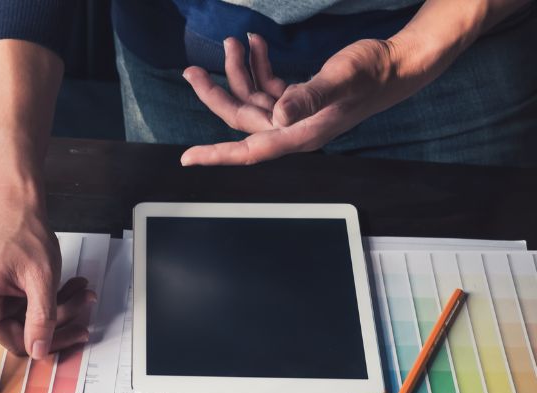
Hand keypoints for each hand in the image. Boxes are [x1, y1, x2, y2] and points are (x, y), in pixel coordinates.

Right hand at [0, 207, 95, 392]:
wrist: (15, 208)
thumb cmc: (22, 232)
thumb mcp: (41, 275)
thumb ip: (41, 317)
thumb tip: (38, 352)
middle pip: (20, 337)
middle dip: (56, 323)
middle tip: (84, 302)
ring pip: (28, 329)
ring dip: (59, 313)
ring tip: (82, 292)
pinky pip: (26, 318)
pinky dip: (51, 307)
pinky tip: (71, 291)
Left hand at [180, 33, 427, 165]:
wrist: (398, 64)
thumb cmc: (373, 73)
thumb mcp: (340, 79)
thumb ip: (309, 97)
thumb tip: (279, 115)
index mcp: (299, 133)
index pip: (249, 149)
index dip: (217, 155)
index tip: (187, 158)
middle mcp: (293, 128)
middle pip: (241, 117)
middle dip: (215, 93)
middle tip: (191, 71)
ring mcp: (295, 113)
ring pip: (252, 98)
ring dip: (238, 71)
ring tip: (231, 42)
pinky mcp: (300, 98)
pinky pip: (268, 86)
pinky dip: (258, 66)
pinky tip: (254, 44)